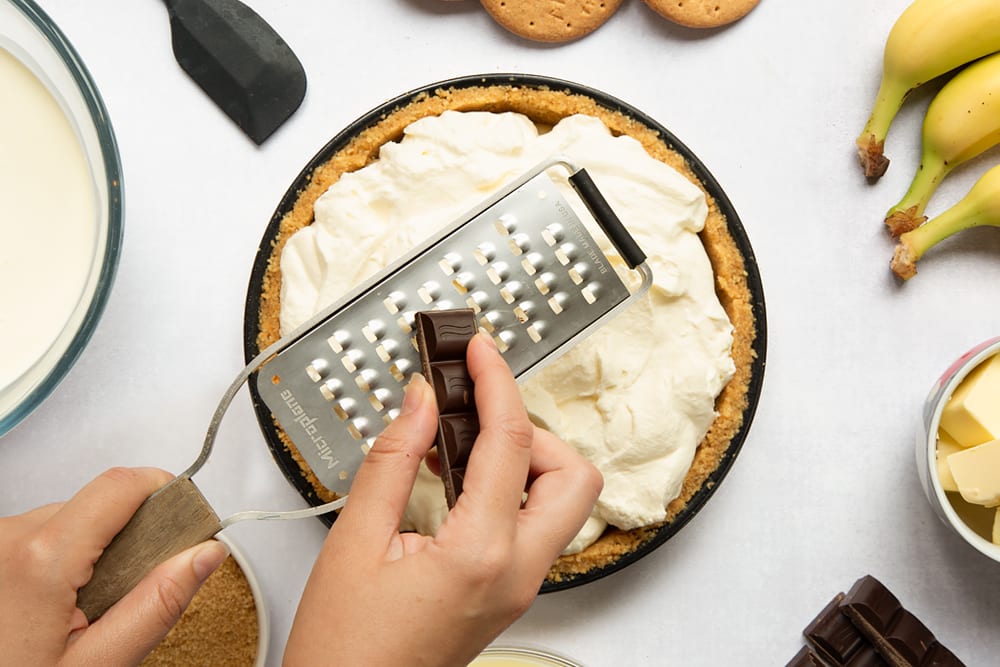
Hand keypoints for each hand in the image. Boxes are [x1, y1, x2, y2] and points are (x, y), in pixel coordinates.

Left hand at [0, 467, 228, 664]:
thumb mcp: (100, 663)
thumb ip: (157, 604)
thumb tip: (206, 554)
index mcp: (40, 561)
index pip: (120, 486)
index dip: (163, 491)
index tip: (185, 520)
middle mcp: (9, 539)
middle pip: (99, 506)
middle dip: (130, 540)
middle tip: (132, 593)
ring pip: (72, 522)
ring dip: (94, 554)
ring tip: (86, 611)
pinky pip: (43, 538)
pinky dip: (63, 563)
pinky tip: (59, 607)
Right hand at [285, 333, 602, 665]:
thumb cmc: (345, 646)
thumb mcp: (355, 540)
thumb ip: (393, 459)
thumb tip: (420, 399)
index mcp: (481, 553)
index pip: (512, 442)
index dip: (496, 382)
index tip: (480, 351)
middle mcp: (517, 571)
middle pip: (574, 474)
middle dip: (533, 430)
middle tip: (476, 414)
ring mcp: (519, 585)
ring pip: (563, 500)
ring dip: (525, 460)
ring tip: (457, 447)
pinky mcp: (509, 591)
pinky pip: (534, 524)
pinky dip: (511, 489)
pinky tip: (457, 482)